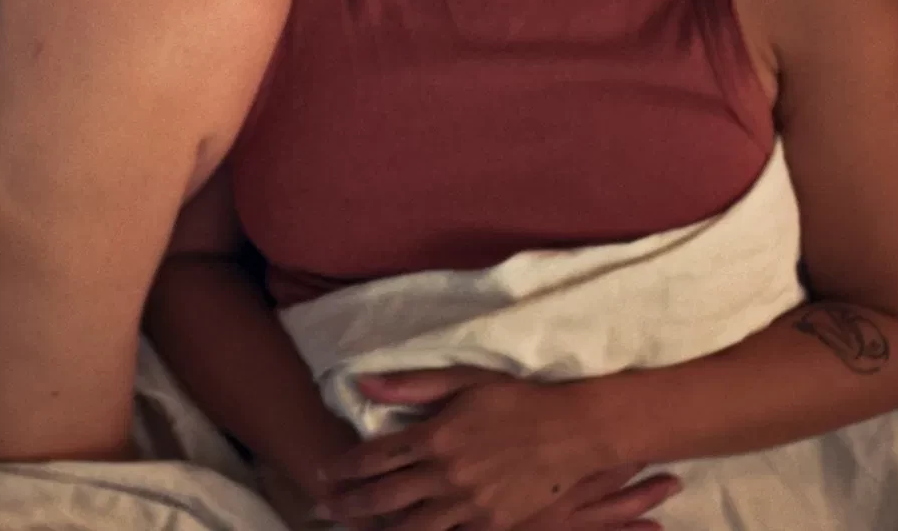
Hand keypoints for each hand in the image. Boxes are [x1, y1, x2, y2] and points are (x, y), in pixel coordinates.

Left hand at [315, 368, 661, 530]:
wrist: (574, 431)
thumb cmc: (517, 400)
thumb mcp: (464, 380)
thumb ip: (412, 386)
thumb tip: (363, 383)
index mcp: (436, 436)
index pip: (375, 456)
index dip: (344, 467)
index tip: (324, 471)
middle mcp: (446, 474)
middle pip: (383, 497)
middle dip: (348, 503)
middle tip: (323, 507)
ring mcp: (469, 505)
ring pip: (412, 526)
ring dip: (379, 526)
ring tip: (356, 526)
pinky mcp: (492, 524)